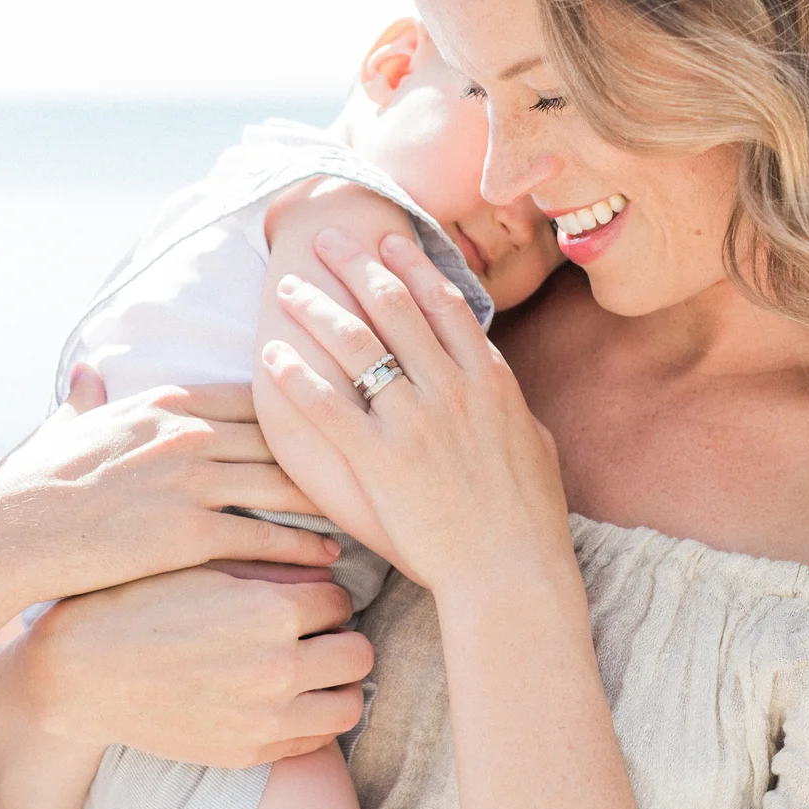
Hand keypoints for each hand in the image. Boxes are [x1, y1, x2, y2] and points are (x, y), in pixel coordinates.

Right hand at [0, 369, 340, 609]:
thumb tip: (87, 372)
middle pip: (283, 436)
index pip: (257, 395)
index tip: (341, 415)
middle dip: (333, 447)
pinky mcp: (187, 533)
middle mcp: (187, 432)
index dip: (304, 405)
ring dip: (329, 499)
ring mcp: (190, 481)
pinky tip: (331, 556)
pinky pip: (263, 537)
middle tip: (377, 462)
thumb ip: (90, 397)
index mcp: (168, 400)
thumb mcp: (69, 424)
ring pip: (283, 484)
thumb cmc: (36, 480)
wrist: (11, 529)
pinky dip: (302, 546)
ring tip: (366, 509)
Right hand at [23, 565, 370, 767]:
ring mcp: (266, 717)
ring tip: (312, 670)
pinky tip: (287, 700)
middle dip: (341, 638)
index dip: (323, 597)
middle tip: (315, 634)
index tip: (305, 599)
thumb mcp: (205, 566)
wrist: (82, 672)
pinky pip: (316, 741)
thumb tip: (328, 568)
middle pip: (359, 653)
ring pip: (350, 704)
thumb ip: (271, 566)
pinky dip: (313, 719)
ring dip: (339, 684)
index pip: (341, 601)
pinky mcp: (248, 752)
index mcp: (272, 609)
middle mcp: (279, 666)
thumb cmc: (139, 604)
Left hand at [260, 229, 572, 594]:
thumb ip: (513, 409)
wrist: (512, 568)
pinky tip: (272, 355)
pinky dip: (296, 374)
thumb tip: (505, 395)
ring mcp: (415, 420)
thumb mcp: (535, 445)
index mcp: (490, 380)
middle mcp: (452, 387)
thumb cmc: (529, 517)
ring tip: (288, 289)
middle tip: (324, 242)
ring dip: (317, 308)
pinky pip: (326, 405)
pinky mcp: (381, 459)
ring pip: (356, 343)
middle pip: (393, 306)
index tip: (386, 240)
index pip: (444, 302)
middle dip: (353, 265)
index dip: (411, 265)